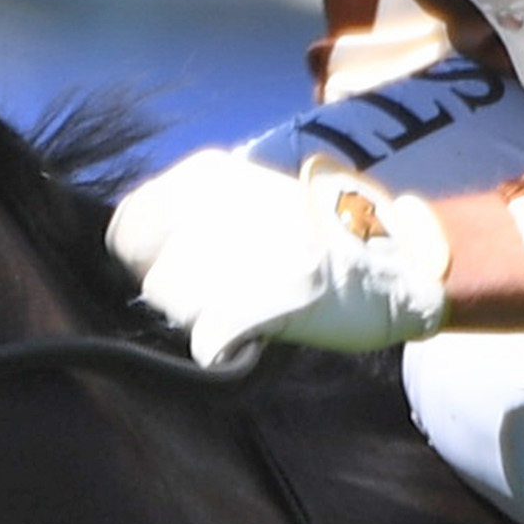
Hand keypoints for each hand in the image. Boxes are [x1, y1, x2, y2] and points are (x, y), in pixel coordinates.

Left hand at [103, 150, 450, 364]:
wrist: (397, 261)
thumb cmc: (316, 234)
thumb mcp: (247, 195)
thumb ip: (191, 216)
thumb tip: (136, 252)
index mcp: (206, 176)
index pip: (125, 228)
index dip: (146, 259)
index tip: (177, 269)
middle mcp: (213, 206)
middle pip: (152, 278)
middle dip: (180, 296)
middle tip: (226, 293)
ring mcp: (237, 253)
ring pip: (178, 310)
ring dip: (206, 320)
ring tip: (253, 305)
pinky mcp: (260, 300)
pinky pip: (208, 341)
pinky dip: (226, 347)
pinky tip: (255, 333)